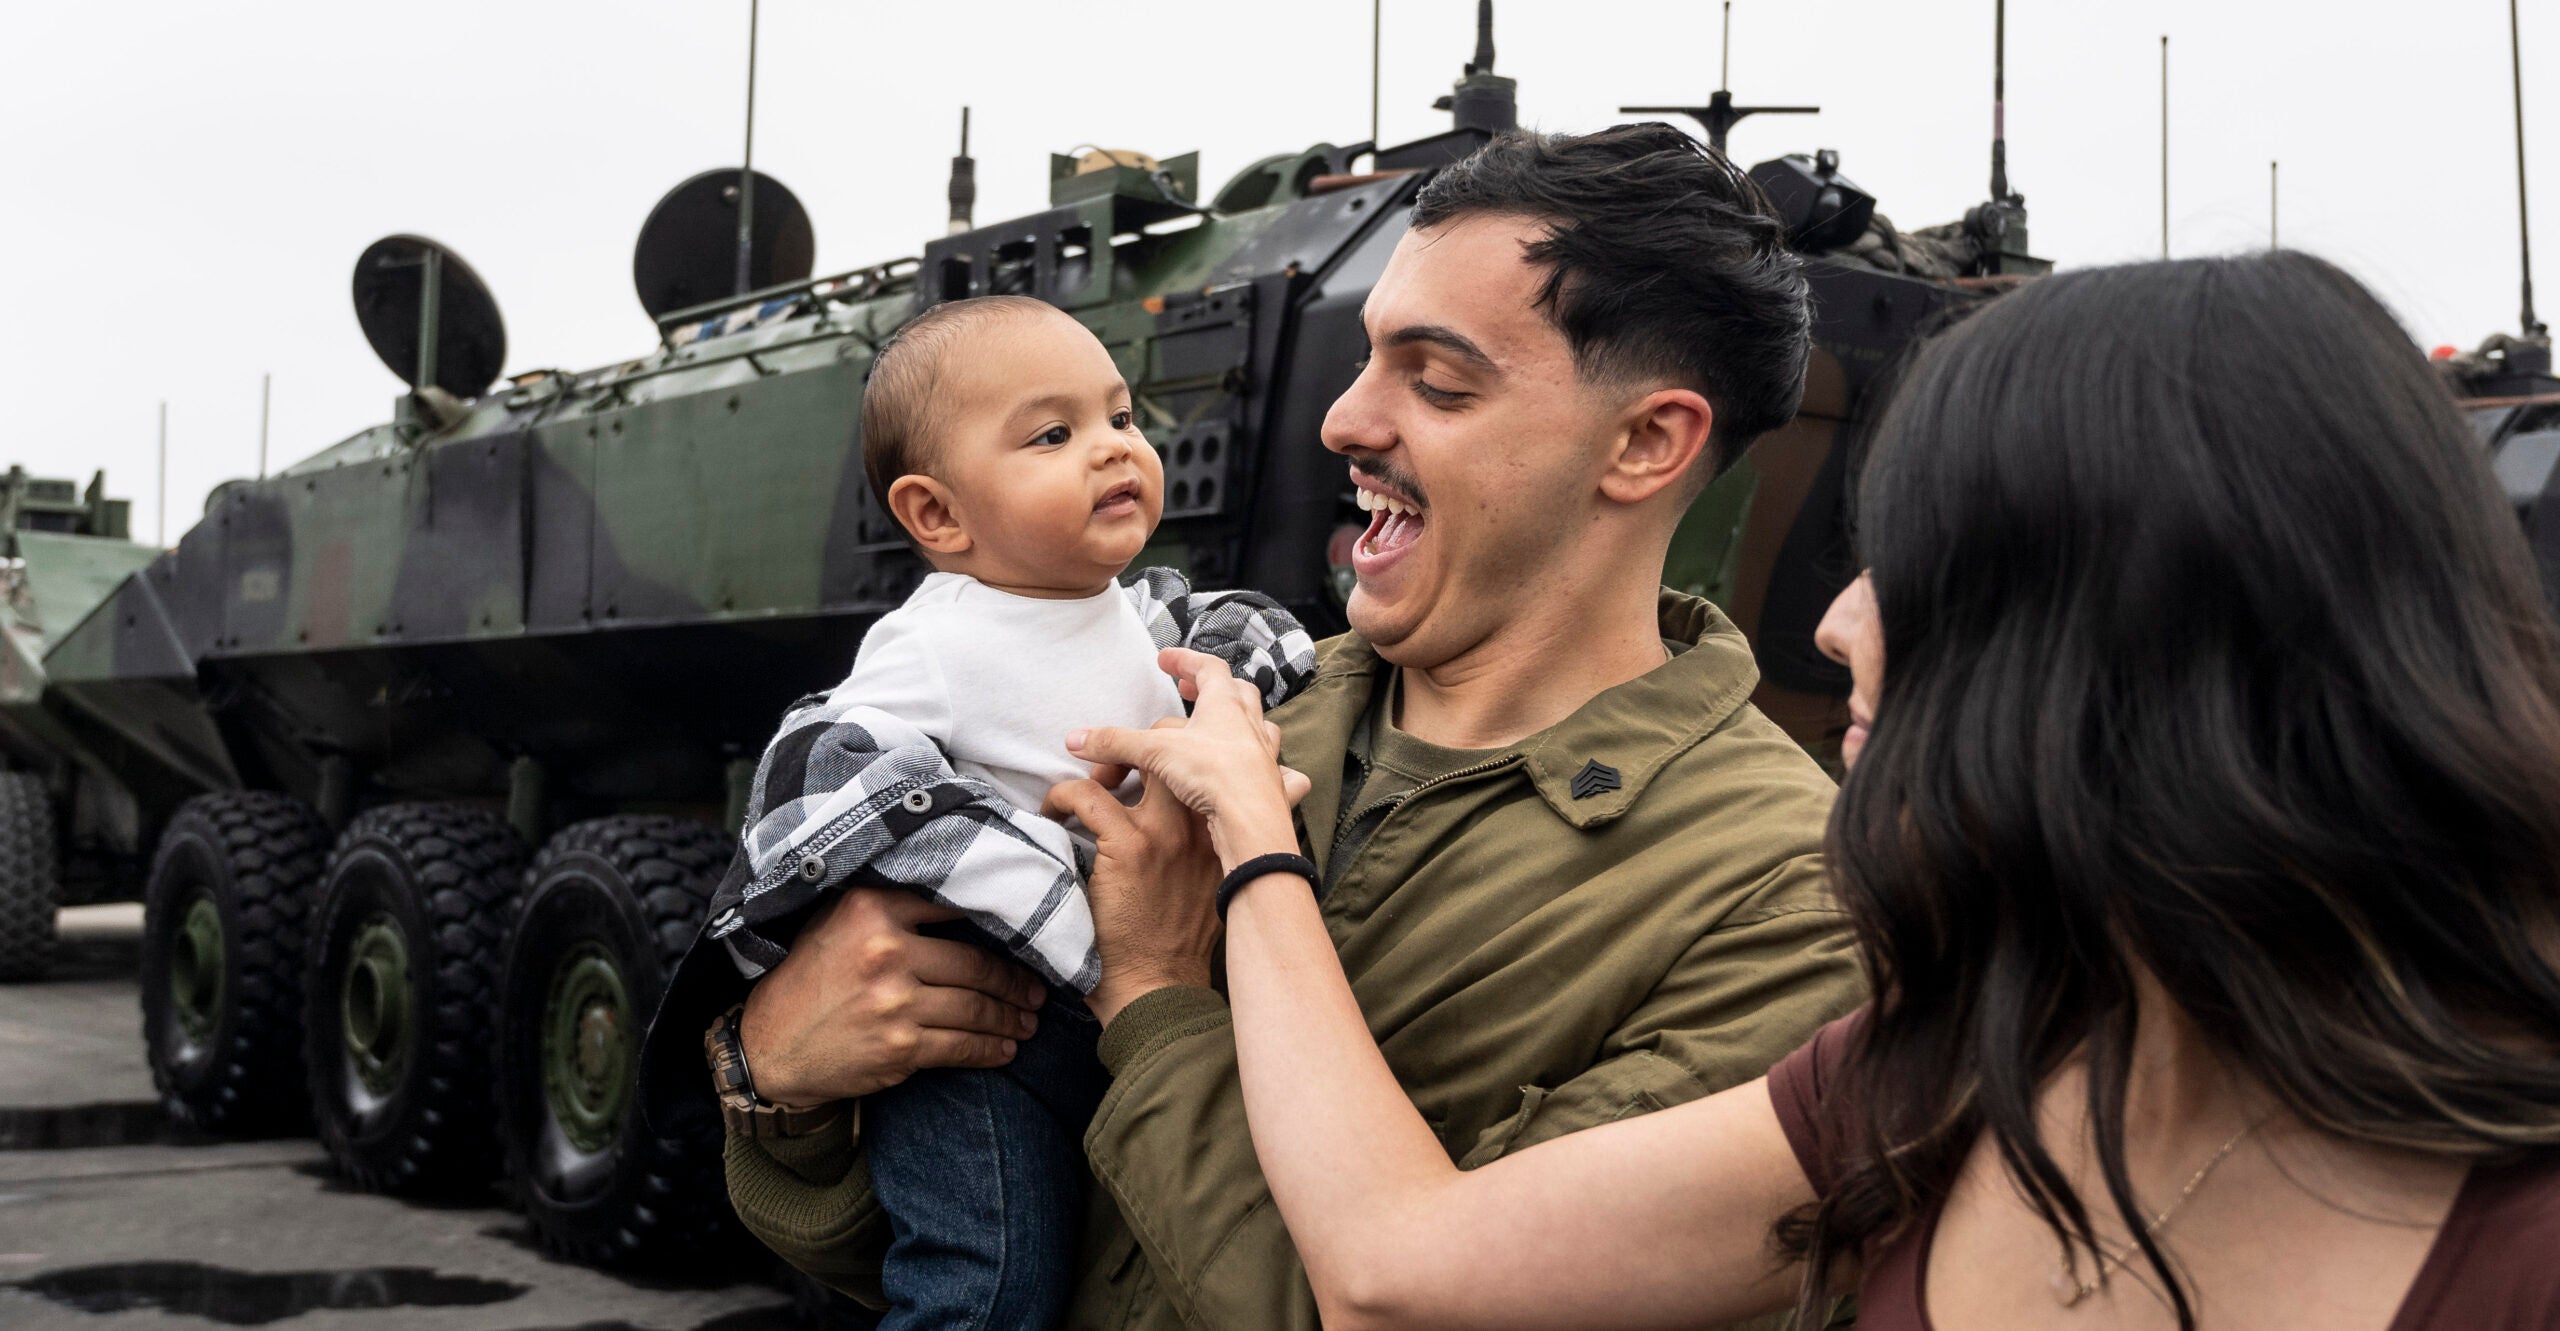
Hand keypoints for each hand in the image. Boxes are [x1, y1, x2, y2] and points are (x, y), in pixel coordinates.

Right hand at [739, 887, 1046, 1105]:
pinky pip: (961, 1046)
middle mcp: (886, 951)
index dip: (999, 920)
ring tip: (1029, 1020)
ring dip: (1010, 1017)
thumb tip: (961, 894)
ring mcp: (895, 1002)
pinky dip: (990, 1049)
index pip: (955, 906)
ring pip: (975, 1007)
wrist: (770, 1047)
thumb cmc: (809, 977)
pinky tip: (1005, 1049)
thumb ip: (891, 905)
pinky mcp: (900, 1048)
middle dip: (1015, 982)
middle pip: (976, 963)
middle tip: (1039, 990)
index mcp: (873, 909)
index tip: (1027, 930)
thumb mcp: (837, 921)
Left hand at [1044, 754, 1225, 1026]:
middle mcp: (1202, 828)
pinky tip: (1052, 814)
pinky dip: (1063, 797)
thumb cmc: (1178, 947)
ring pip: (1138, 760)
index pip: (1212, 770)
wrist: (1158, 989)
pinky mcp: (1128, 846)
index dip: (1180, 757)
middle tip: (1118, 769)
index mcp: (1222, 838)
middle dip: (1147, 745)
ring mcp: (1165, 835)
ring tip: (1088, 785)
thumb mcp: (1215, 893)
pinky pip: (1087, 796)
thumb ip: (1211, 854)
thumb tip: (1190, 834)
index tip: (1149, 772)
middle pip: (1180, 751)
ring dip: (1106, 762)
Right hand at [1067, 649, 1308, 867]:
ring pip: (1261, 728)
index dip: (1185, 659)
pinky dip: (1272, 771)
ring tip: (1225, 729)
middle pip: (1239, 692)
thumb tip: (1075, 739)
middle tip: (1191, 690)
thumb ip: (1114, 743)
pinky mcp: (1275, 788)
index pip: (1208, 667)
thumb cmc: (1213, 776)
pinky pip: (1282, 773)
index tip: (1164, 659)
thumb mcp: (1154, 752)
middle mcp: (1251, 726)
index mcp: (1225, 706)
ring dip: (1244, 724)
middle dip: (1214, 687)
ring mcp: (1267, 758)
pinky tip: (1267, 776)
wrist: (1252, 822)